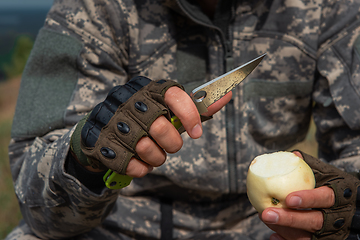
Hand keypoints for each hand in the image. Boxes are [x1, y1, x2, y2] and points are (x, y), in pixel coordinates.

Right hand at [79, 78, 231, 176]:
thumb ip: (195, 108)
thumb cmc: (144, 121)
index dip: (189, 115)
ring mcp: (112, 121)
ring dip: (156, 158)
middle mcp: (128, 100)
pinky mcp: (101, 143)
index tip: (196, 133)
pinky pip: (131, 164)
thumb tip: (226, 96)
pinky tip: (139, 162)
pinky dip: (140, 169)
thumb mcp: (167, 111)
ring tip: (154, 155)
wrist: (102, 132)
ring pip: (146, 148)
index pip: (173, 94)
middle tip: (170, 147)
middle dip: (171, 144)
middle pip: (161, 126)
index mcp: (147, 88)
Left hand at [260, 151, 335, 239]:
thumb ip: (310, 166)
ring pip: (308, 236)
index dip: (308, 199)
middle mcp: (337, 217)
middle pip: (315, 221)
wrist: (351, 204)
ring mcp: (331, 232)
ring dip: (284, 229)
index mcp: (339, 196)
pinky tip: (273, 236)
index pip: (325, 198)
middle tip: (267, 214)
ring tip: (266, 218)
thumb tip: (293, 154)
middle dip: (290, 219)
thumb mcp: (328, 173)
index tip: (288, 199)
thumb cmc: (333, 185)